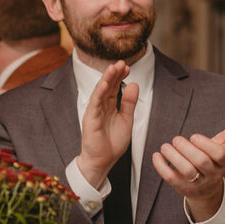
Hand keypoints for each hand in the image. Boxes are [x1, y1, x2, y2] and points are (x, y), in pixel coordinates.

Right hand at [77, 62, 138, 188]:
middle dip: (115, 73)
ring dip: (107, 78)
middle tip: (122, 62)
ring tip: (114, 67)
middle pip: (108, 86)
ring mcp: (95, 111)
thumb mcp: (126, 120)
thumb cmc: (112, 144)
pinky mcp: (90, 117)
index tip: (128, 67)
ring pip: (101, 90)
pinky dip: (100, 91)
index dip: (121, 76)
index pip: (115, 87)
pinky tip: (106, 83)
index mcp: (110, 106)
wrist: (103, 161)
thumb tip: (134, 85)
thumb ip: (129, 103)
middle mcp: (101, 106)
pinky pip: (95, 102)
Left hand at [151, 111, 224, 221]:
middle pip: (201, 162)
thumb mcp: (224, 145)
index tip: (194, 136)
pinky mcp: (184, 189)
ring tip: (165, 146)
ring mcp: (199, 183)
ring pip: (187, 172)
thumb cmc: (213, 159)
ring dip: (174, 157)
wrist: (206, 188)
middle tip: (176, 139)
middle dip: (187, 149)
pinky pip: (172, 179)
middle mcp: (214, 174)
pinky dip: (162, 167)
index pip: (219, 155)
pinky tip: (156, 156)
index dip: (206, 145)